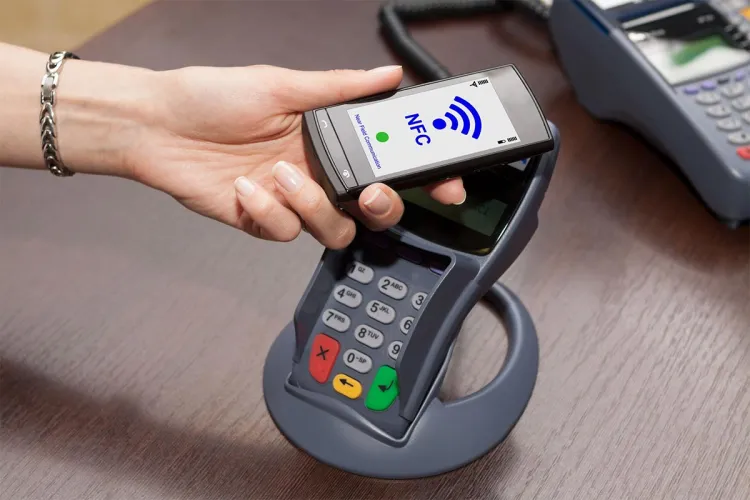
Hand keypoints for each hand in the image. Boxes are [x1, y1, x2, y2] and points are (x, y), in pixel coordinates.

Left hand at [132, 64, 465, 247]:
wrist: (157, 126)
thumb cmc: (212, 97)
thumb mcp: (280, 84)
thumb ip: (340, 87)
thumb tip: (388, 74)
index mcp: (330, 137)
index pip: (389, 160)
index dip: (424, 176)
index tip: (448, 185)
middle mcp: (319, 171)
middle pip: (374, 207)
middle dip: (381, 205)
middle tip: (369, 190)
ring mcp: (294, 199)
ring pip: (336, 228)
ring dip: (313, 205)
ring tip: (280, 175)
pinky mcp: (265, 221)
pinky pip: (287, 233)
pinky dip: (268, 212)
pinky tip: (244, 186)